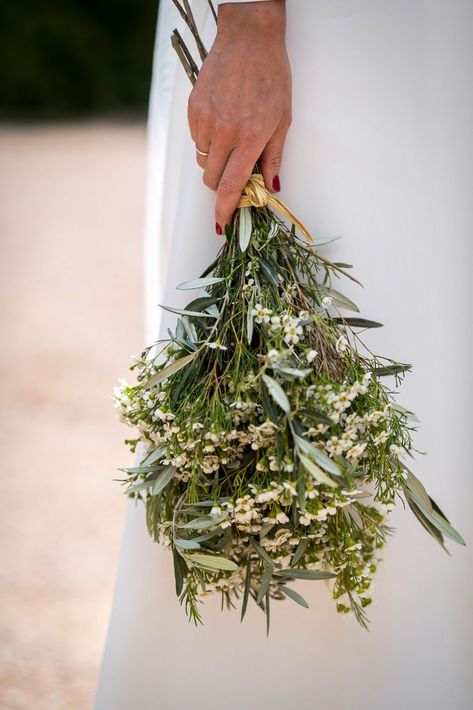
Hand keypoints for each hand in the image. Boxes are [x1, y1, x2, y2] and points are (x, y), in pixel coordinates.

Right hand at [187, 0, 290, 233]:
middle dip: (222, 185)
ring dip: (215, 161)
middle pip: (212, 180)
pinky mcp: (193, 110)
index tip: (221, 225)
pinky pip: (196, 140)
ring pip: (202, 161)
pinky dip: (207, 140)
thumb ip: (274, 157)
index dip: (225, 210)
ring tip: (231, 139)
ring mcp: (205, 121)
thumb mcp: (283, 120)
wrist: (248, 38)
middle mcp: (224, 133)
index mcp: (250, 138)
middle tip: (236, 172)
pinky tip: (221, 121)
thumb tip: (272, 188)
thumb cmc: (272, 77)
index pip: (231, 186)